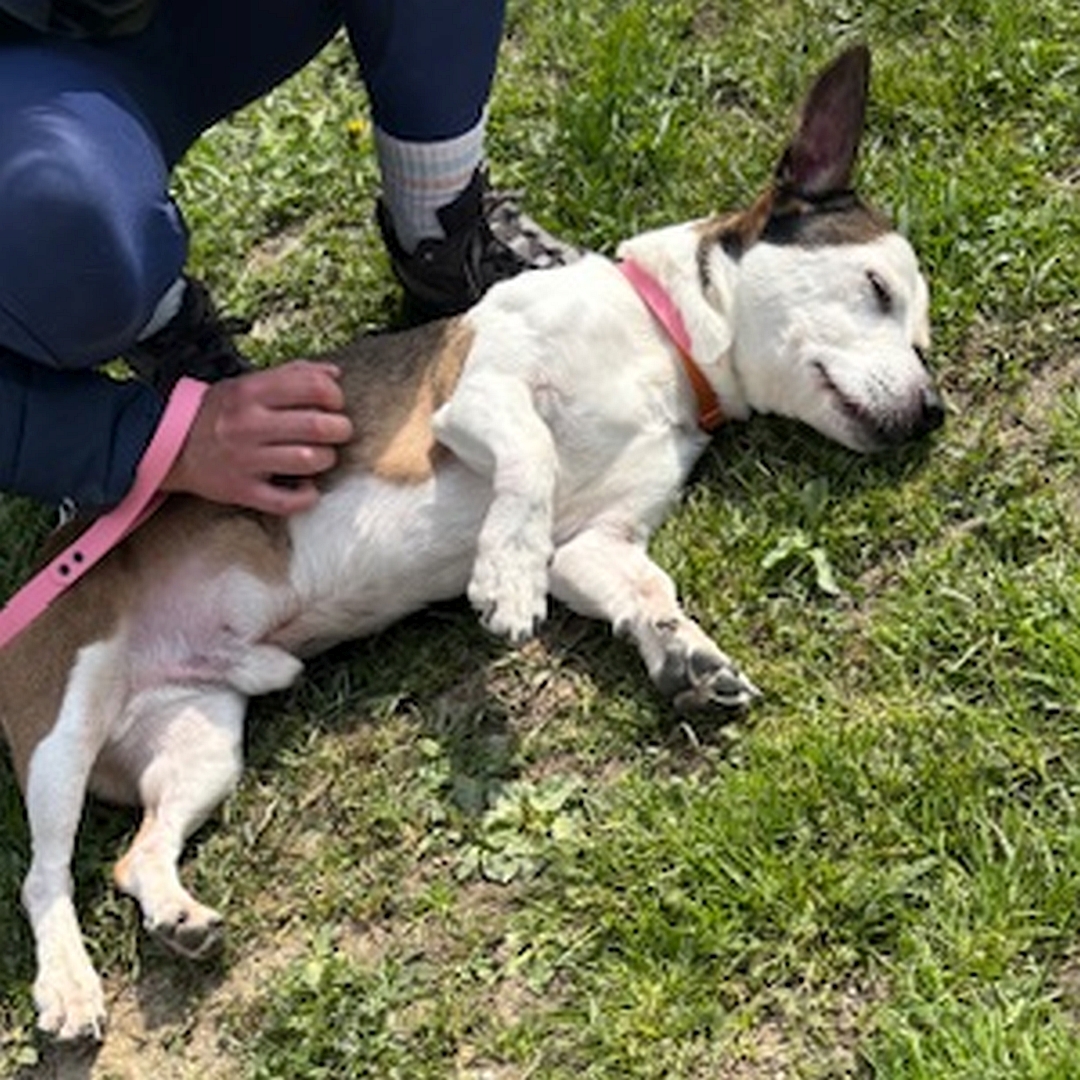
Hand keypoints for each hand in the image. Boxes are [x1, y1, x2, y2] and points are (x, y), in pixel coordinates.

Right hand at [162, 361, 353, 514]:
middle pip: (318, 426)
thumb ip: (292, 374)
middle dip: (340, 428)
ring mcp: (245, 459)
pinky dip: (307, 496)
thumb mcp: (248, 384)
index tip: (334, 403)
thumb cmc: (220, 414)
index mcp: (251, 392)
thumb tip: (335, 373)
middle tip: (337, 431)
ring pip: (309, 461)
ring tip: (321, 456)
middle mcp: (248, 424)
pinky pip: (287, 501)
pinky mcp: (242, 491)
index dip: (335, 395)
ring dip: (327, 459)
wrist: (171, 447)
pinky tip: (307, 487)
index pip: (313, 386)